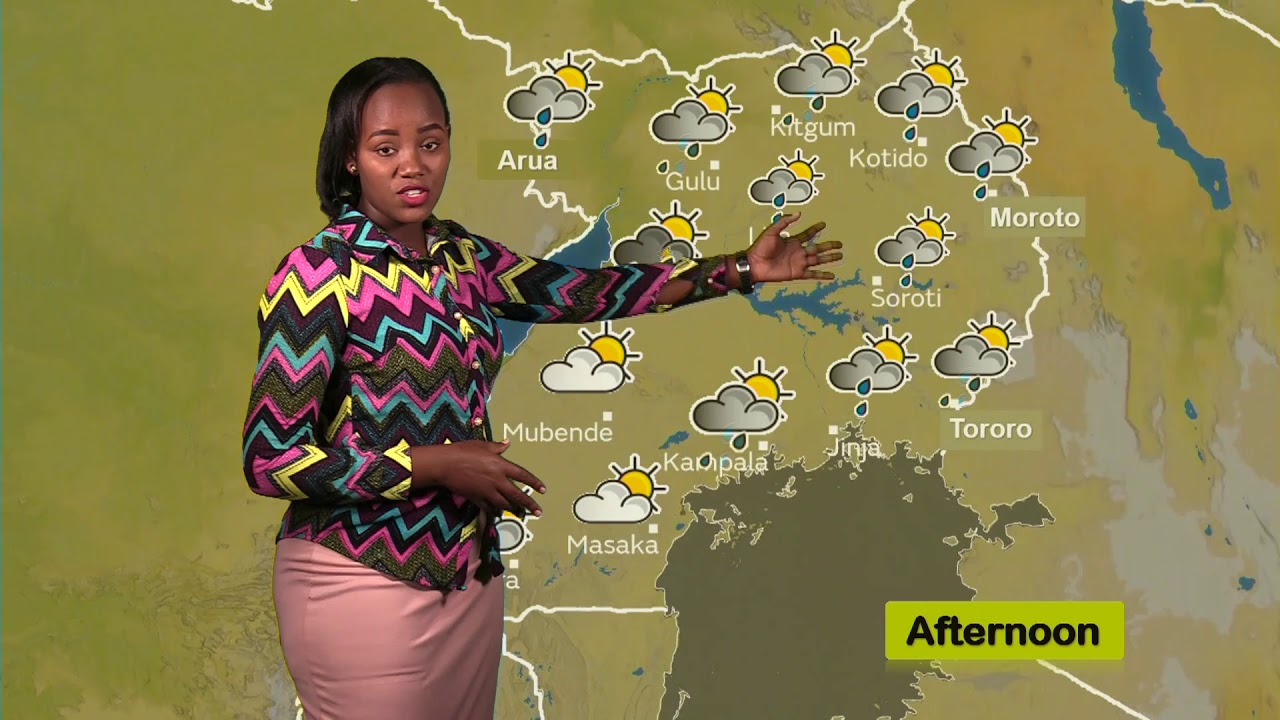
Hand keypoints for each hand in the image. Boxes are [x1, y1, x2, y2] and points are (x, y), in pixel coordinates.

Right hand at [410, 440, 545, 516]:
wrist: (445, 465)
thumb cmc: (463, 451)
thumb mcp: (482, 445)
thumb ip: (497, 446)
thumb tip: (507, 443)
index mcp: (500, 465)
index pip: (523, 475)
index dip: (534, 483)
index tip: (543, 490)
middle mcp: (497, 480)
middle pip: (517, 495)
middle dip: (529, 504)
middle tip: (538, 512)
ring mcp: (487, 491)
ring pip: (504, 503)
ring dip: (513, 508)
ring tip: (521, 513)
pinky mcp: (476, 498)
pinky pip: (489, 507)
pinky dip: (495, 511)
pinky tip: (499, 514)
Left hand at [744, 214, 842, 282]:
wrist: (755, 264)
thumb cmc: (761, 248)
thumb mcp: (771, 231)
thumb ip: (784, 222)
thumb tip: (798, 214)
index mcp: (793, 241)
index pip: (808, 234)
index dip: (816, 229)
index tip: (824, 224)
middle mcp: (798, 252)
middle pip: (818, 248)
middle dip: (829, 245)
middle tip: (840, 244)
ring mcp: (799, 263)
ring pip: (818, 260)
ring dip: (830, 258)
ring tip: (840, 256)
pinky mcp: (797, 273)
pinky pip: (813, 274)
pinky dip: (822, 275)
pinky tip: (832, 276)